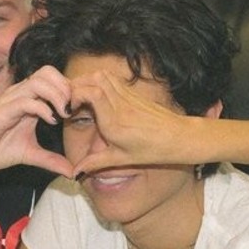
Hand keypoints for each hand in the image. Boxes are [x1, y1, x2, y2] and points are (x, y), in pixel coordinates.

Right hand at [0, 65, 72, 174]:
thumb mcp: (30, 155)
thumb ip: (51, 160)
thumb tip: (72, 172)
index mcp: (30, 100)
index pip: (54, 80)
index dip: (70, 91)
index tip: (79, 111)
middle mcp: (21, 94)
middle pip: (49, 72)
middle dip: (66, 87)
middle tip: (72, 109)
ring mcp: (11, 100)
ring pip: (40, 81)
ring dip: (57, 95)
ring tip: (64, 114)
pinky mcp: (3, 110)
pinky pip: (26, 100)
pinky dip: (42, 108)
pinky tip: (49, 122)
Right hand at [67, 70, 197, 175]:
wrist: (179, 138)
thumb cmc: (153, 150)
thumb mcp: (121, 159)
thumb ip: (95, 163)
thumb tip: (75, 173)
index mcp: (114, 121)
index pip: (91, 93)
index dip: (75, 95)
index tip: (69, 108)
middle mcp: (120, 105)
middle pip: (93, 79)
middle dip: (76, 86)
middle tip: (70, 100)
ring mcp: (128, 96)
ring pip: (103, 75)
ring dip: (87, 81)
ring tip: (81, 96)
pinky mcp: (134, 93)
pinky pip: (113, 79)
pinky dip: (99, 81)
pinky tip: (96, 94)